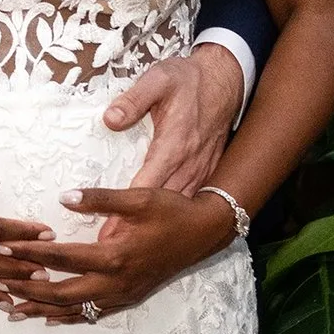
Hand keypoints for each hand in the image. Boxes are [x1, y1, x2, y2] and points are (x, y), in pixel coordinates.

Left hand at [0, 187, 238, 323]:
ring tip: (11, 309)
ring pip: (74, 308)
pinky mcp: (127, 298)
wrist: (204, 234)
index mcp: (115, 255)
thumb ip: (99, 199)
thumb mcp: (138, 198)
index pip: (61, 256)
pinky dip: (67, 317)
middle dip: (26, 289)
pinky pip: (92, 313)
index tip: (3, 248)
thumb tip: (63, 197)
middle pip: (61, 291)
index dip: (29, 252)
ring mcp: (122, 294)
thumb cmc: (171, 211)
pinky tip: (49, 317)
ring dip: (42, 308)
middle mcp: (116, 282)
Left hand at [97, 43, 244, 238]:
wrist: (226, 80)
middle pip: (159, 205)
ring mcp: (200, 171)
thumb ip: (134, 99)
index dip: (126, 209)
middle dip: (134, 230)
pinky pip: (187, 201)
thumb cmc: (188, 79)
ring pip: (174, 208)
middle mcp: (189, 164)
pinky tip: (154, 235)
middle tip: (107, 255)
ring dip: (152, 231)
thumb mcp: (159, 79)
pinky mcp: (205, 173)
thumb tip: (110, 120)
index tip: (107, 230)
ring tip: (125, 254)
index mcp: (174, 144)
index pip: (147, 183)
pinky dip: (171, 220)